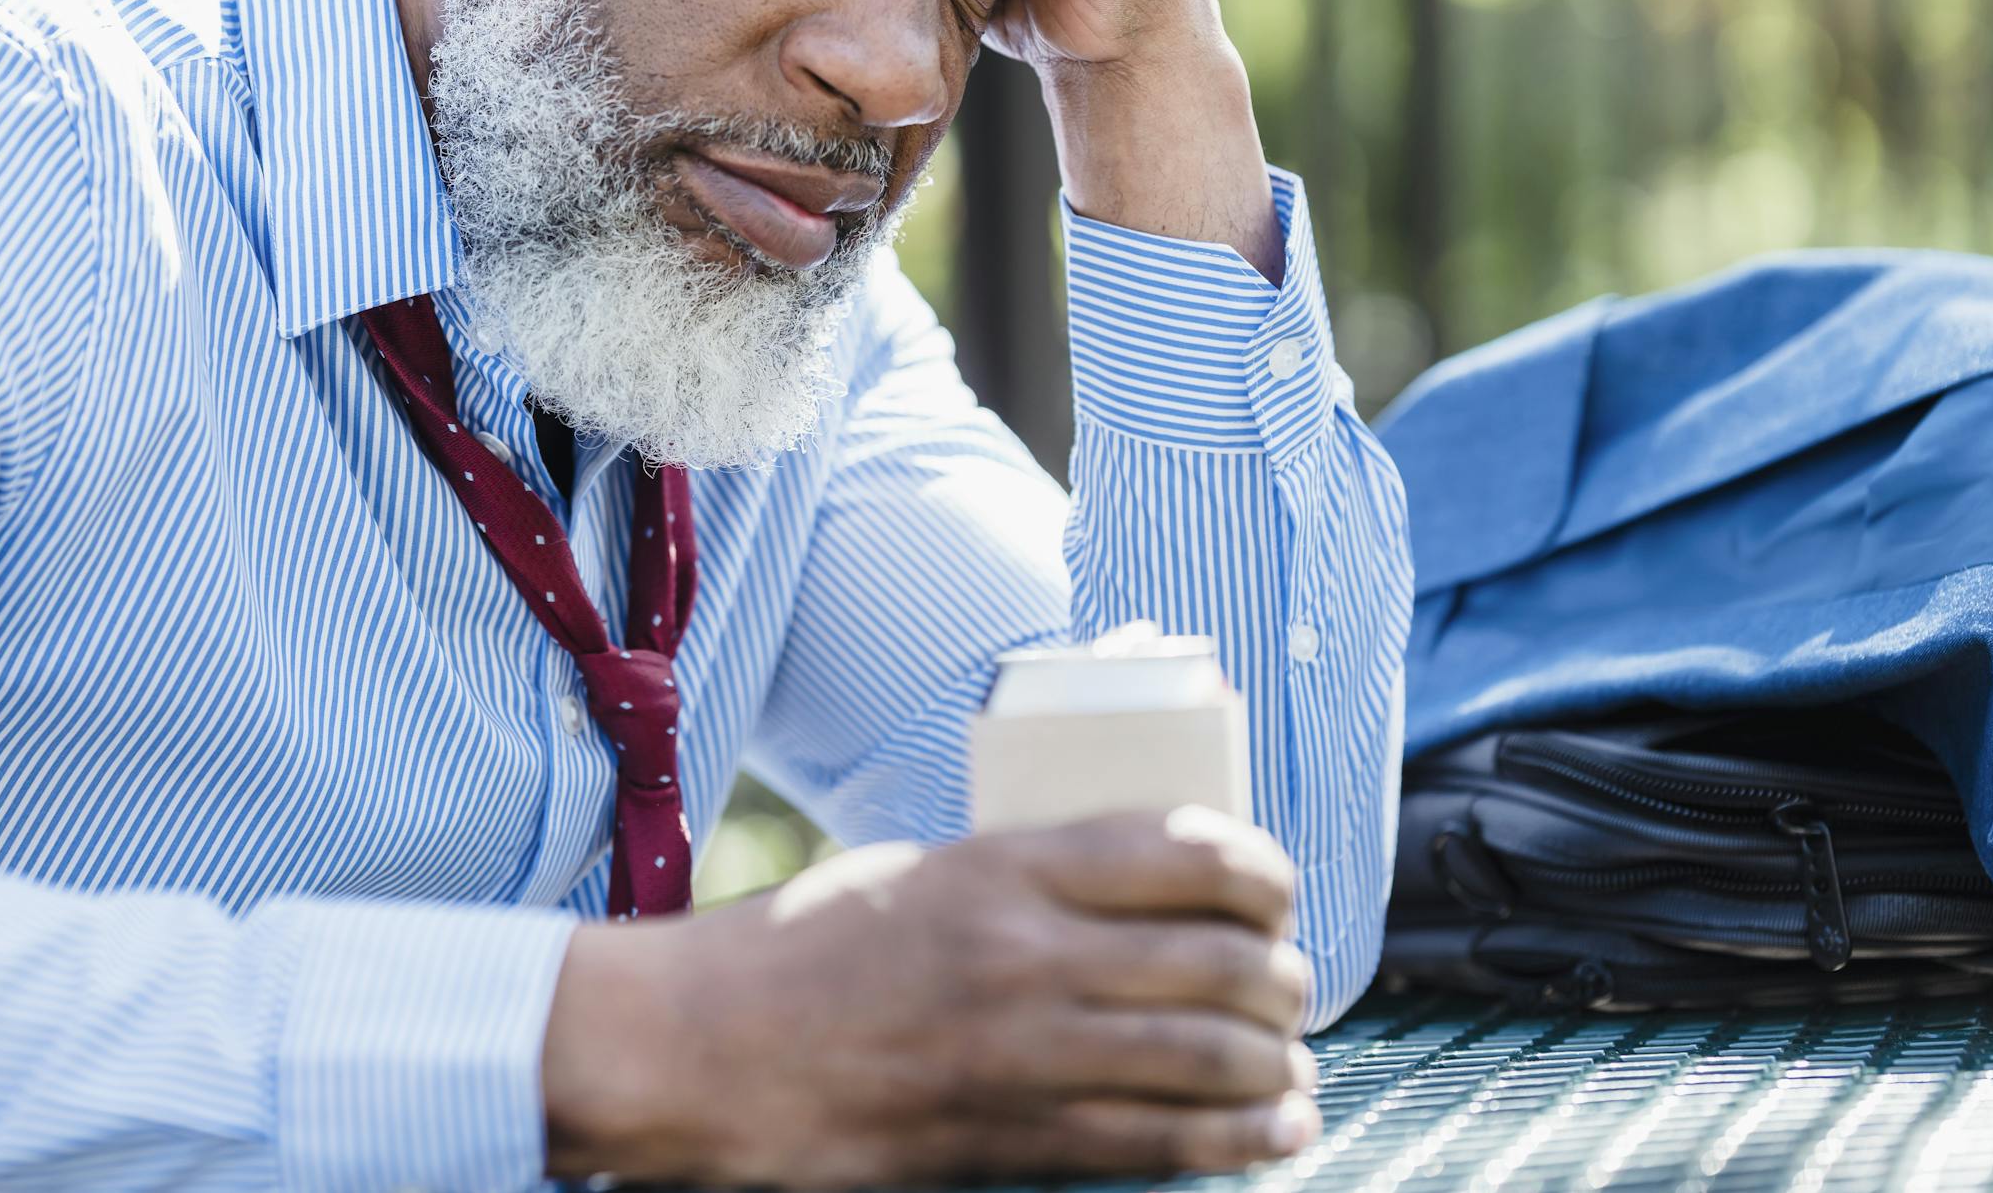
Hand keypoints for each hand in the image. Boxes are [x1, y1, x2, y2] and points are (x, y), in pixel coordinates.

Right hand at [541, 807, 1320, 1186]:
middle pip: (1219, 961)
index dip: (1262, 873)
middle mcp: (1027, 953)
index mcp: (1003, 865)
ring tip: (1290, 1065)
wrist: (700, 1047)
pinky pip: (1160, 1141)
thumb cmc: (801, 948)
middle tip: (1292, 984)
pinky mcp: (1010, 1137)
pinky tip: (1275, 1131)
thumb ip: (1027, 877)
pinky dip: (1239, 1140)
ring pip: (1210, 1058)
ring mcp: (1023, 1053)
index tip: (1276, 890)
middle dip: (1283, 978)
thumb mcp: (921, 869)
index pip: (1185, 852)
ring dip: (1277, 1064)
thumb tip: (1141, 886)